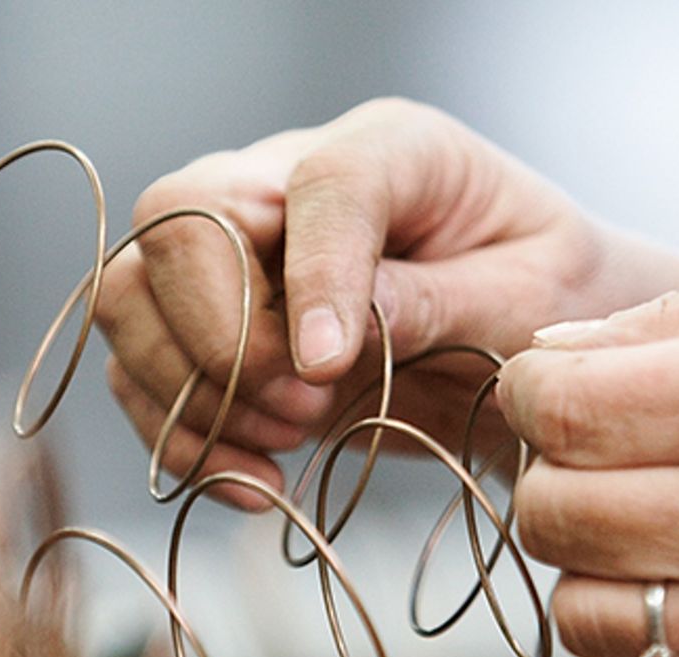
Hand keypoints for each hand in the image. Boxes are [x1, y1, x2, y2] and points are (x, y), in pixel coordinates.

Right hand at [96, 98, 678, 507]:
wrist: (529, 344)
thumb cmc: (548, 299)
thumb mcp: (531, 297)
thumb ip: (439, 301)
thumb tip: (335, 332)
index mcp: (388, 149)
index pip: (318, 183)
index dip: (314, 274)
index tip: (332, 368)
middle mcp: (284, 184)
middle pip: (176, 221)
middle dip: (222, 334)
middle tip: (304, 411)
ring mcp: (233, 256)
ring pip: (130, 297)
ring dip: (187, 391)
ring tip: (280, 449)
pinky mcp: (209, 332)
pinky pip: (141, 376)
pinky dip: (183, 442)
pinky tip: (256, 486)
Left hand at [500, 256, 678, 656]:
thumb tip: (553, 352)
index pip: (560, 411)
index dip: (533, 387)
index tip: (561, 381)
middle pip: (553, 515)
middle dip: (552, 469)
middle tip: (602, 446)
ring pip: (584, 615)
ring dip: (586, 562)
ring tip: (644, 520)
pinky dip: (646, 632)